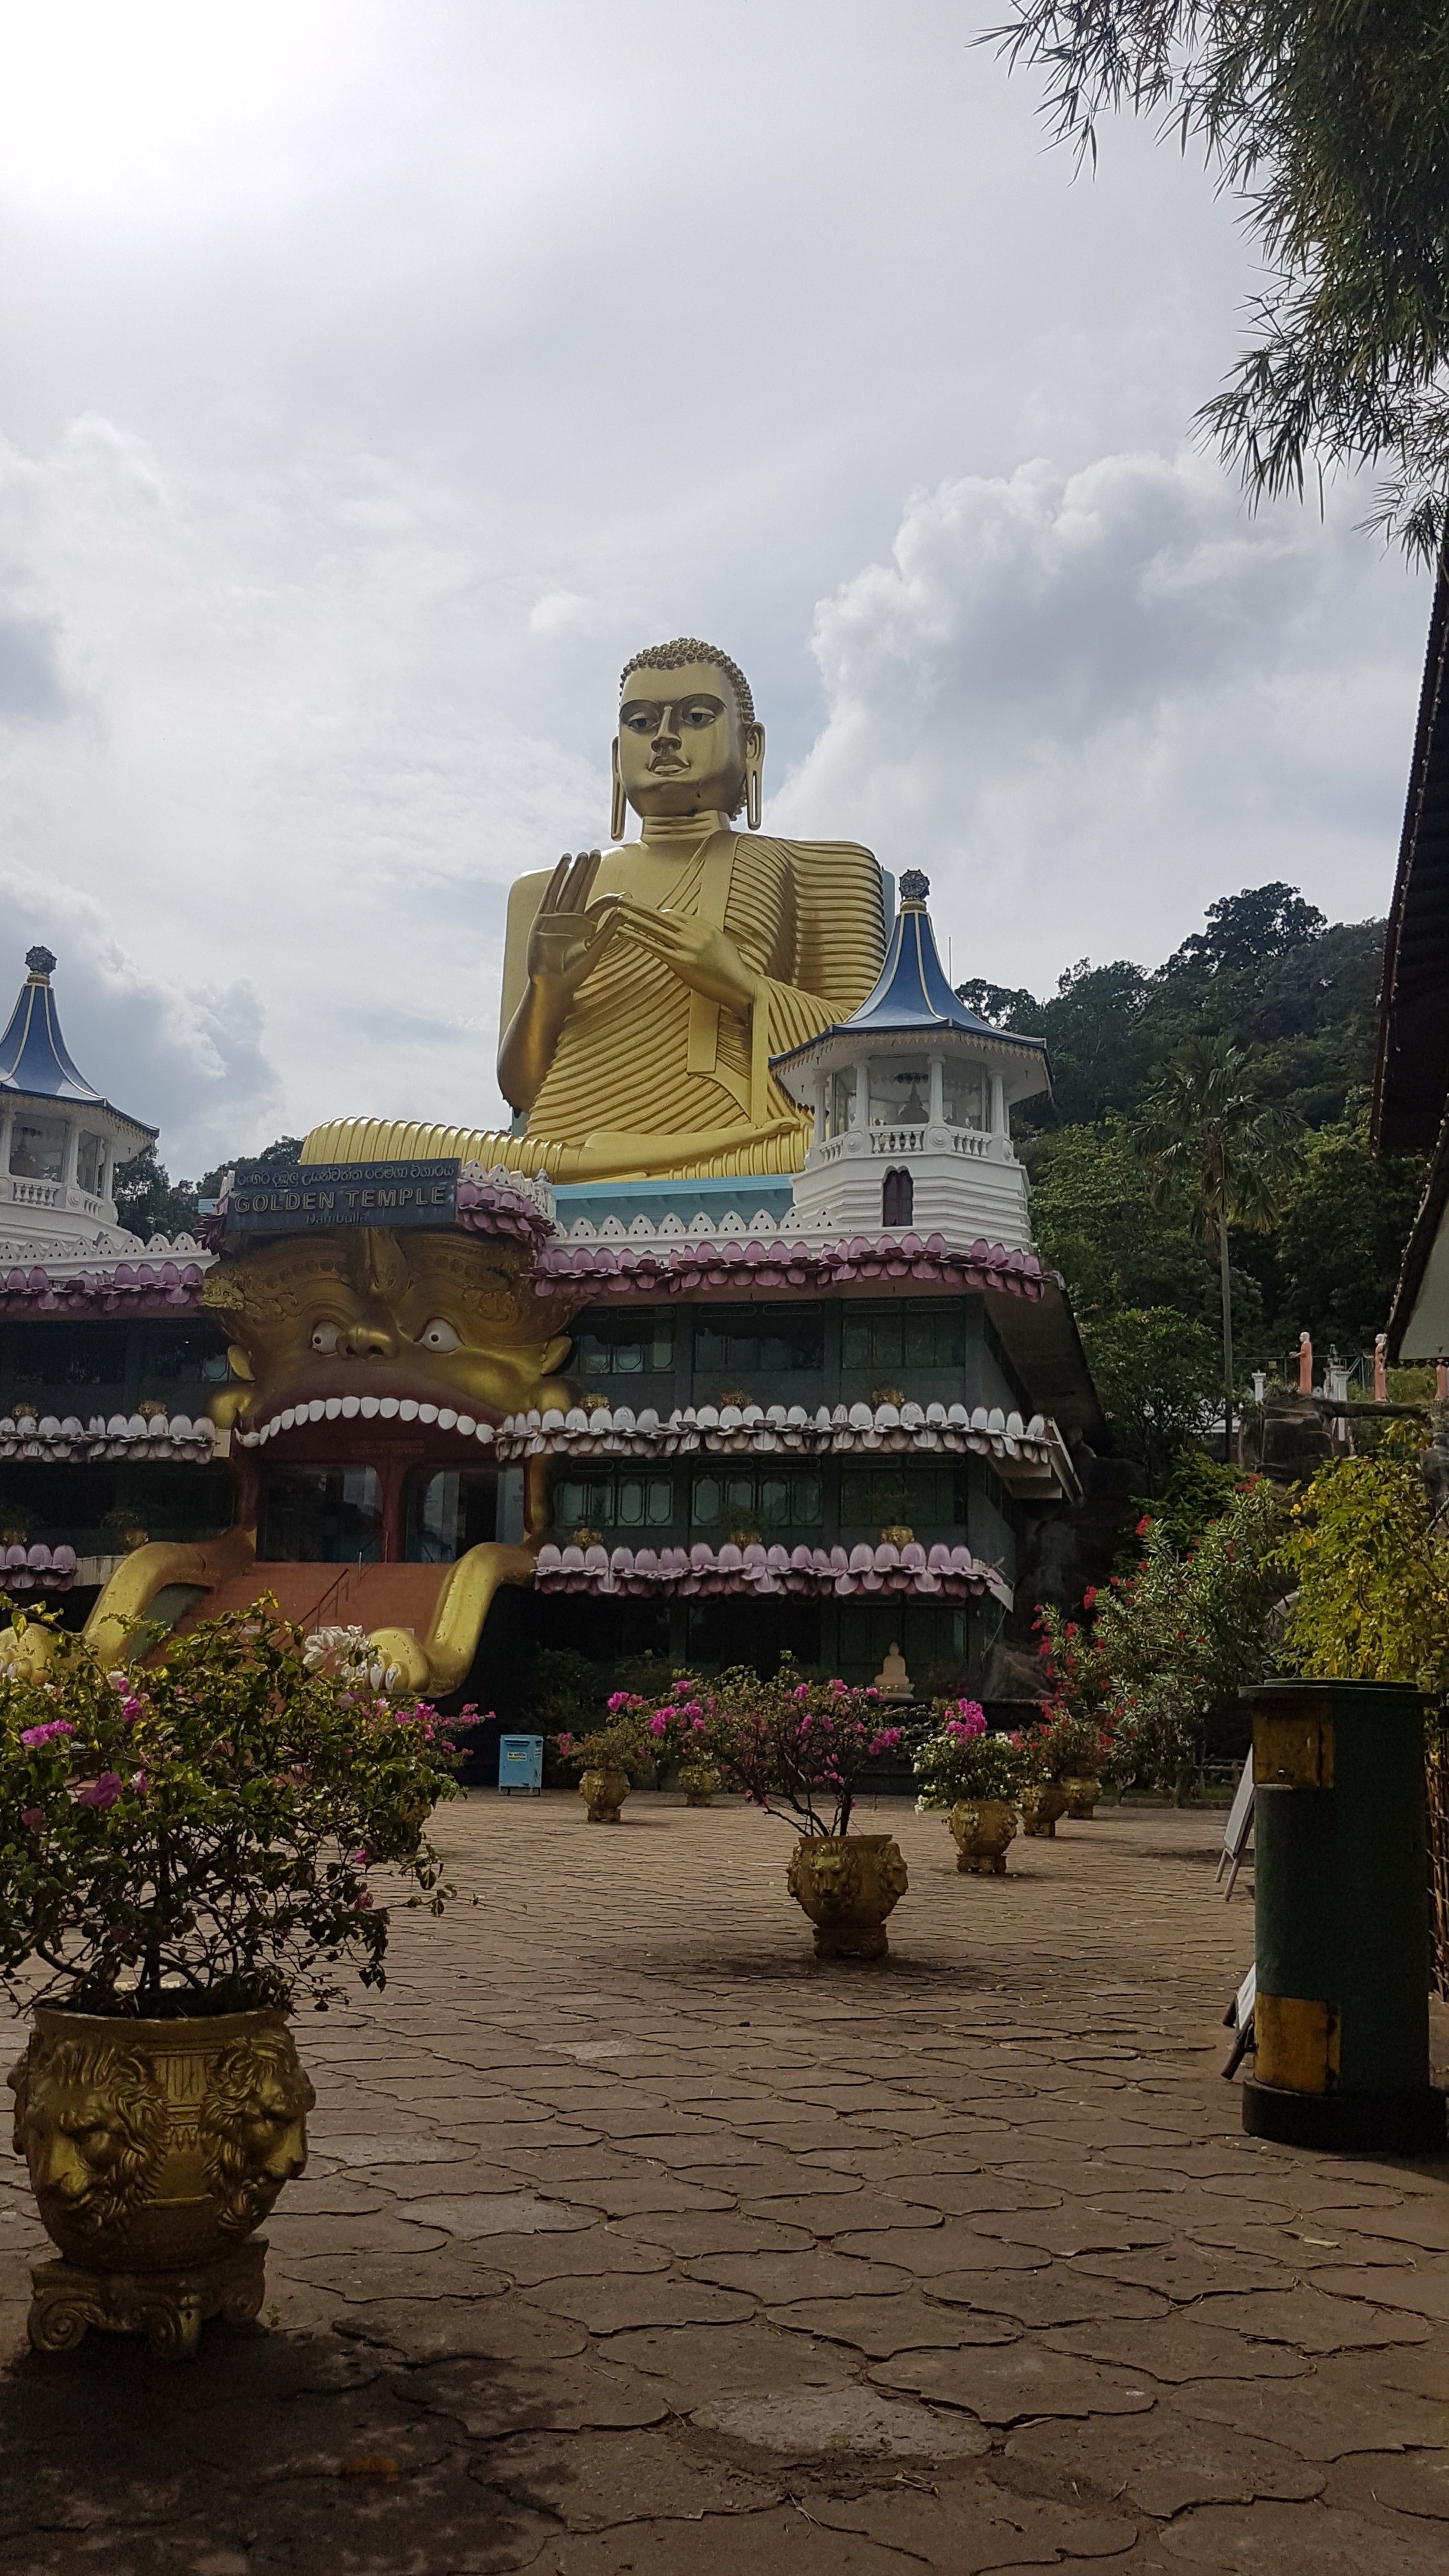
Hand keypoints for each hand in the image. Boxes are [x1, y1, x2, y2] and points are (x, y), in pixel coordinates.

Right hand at [526, 852, 622, 997]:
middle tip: (596, 852)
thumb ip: (609, 930)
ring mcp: (557, 917)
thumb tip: (625, 911)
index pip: (599, 904)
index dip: (611, 897)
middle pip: (582, 889)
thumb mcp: (596, 949)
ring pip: (568, 887)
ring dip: (575, 870)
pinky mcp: (543, 919)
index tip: (624, 893)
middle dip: (588, 871)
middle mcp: (571, 919)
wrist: (553, 984)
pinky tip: (565, 863)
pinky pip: (552, 893)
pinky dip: (559, 877)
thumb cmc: (574, 973)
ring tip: (581, 854)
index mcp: (586, 927)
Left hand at [611, 899, 756, 1013]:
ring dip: (634, 919)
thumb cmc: (731, 967)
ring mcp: (685, 946)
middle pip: (660, 916)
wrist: (739, 984)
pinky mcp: (680, 962)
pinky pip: (654, 947)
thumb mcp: (719, 943)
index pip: (674, 915)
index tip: (643, 911)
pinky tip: (625, 933)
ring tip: (618, 911)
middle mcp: (693, 933)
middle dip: (640, 907)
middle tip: (622, 898)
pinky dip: (638, 938)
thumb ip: (702, 934)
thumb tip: (688, 932)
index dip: (657, 914)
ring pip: (654, 929)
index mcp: (703, 926)